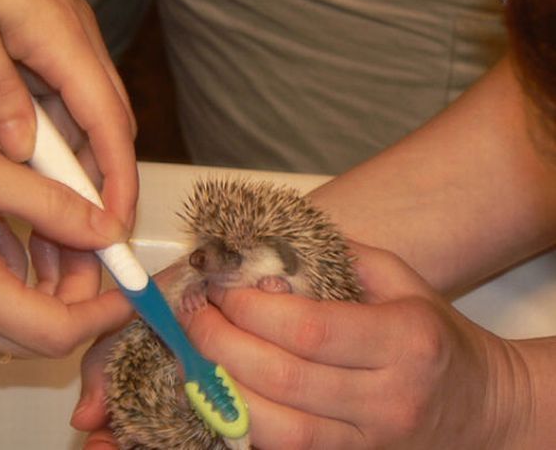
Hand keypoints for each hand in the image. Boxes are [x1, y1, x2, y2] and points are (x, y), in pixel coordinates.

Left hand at [0, 0, 136, 225]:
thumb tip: (23, 148)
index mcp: (66, 42)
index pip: (109, 124)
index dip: (118, 177)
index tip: (117, 219)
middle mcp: (78, 47)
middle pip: (107, 126)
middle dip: (102, 178)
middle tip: (83, 224)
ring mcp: (67, 46)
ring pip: (84, 116)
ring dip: (69, 157)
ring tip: (41, 190)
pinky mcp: (50, 45)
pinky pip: (61, 99)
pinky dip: (48, 130)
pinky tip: (18, 144)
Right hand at [0, 116, 130, 356]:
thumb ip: (55, 206)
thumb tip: (108, 230)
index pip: (58, 330)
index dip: (104, 313)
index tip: (132, 290)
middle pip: (44, 332)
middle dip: (81, 290)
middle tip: (89, 240)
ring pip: (23, 321)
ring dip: (52, 280)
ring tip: (52, 227)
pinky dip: (23, 278)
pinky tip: (20, 234)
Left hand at [73, 243, 532, 448]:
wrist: (482, 410)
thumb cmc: (436, 337)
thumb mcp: (403, 281)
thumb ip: (340, 256)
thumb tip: (266, 243)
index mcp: (404, 341)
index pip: (308, 329)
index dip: (251, 308)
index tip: (218, 286)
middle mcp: (387, 399)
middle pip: (281, 379)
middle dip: (220, 341)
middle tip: (192, 312)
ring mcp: (367, 443)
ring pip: (276, 428)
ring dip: (220, 387)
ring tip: (192, 351)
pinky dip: (242, 421)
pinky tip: (218, 389)